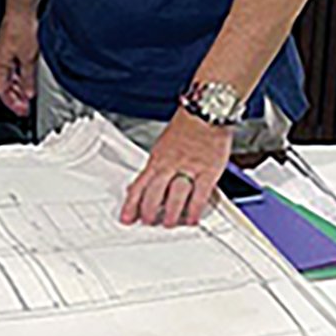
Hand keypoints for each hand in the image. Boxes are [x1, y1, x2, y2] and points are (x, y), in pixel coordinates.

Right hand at [0, 10, 39, 116]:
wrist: (22, 9)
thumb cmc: (20, 28)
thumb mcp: (28, 58)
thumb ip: (28, 78)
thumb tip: (28, 93)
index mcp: (0, 63)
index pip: (2, 90)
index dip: (11, 102)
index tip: (21, 110)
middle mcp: (2, 58)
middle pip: (6, 84)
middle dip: (15, 97)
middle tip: (26, 106)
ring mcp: (8, 52)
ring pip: (12, 75)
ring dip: (20, 86)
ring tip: (29, 95)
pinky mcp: (16, 45)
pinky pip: (17, 66)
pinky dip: (23, 75)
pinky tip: (31, 77)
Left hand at [120, 113, 230, 227]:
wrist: (205, 112)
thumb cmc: (186, 126)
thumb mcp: (163, 145)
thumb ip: (155, 166)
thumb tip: (142, 182)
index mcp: (157, 158)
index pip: (139, 185)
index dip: (131, 204)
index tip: (127, 217)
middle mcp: (170, 164)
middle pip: (154, 192)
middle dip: (149, 210)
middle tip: (148, 221)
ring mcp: (189, 168)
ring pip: (175, 196)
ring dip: (170, 213)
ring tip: (168, 223)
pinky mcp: (208, 171)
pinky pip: (199, 194)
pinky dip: (194, 209)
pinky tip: (191, 218)